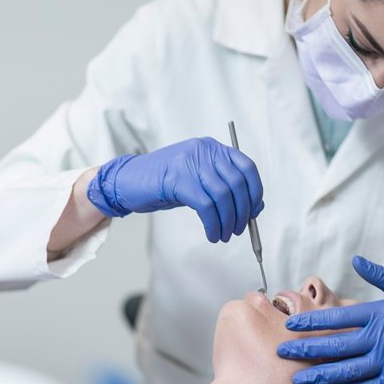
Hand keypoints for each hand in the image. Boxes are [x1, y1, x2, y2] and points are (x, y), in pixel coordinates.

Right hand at [86, 137, 263, 242]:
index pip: (246, 167)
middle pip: (237, 183)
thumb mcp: (197, 180)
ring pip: (223, 196)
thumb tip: (254, 208)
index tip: (253, 212)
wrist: (128, 181)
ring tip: (223, 235)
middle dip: (243, 212)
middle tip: (239, 230)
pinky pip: (206, 206)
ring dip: (228, 221)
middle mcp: (204, 151)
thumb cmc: (164, 183)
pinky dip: (213, 224)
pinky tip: (211, 234)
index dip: (255, 192)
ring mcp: (190, 163)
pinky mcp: (177, 180)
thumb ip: (223, 188)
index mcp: (212, 148)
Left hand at [277, 256, 383, 383]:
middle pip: (336, 346)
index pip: (338, 318)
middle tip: (283, 352)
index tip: (291, 324)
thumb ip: (380, 275)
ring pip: (347, 370)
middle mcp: (380, 338)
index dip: (312, 321)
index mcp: (379, 314)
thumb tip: (357, 260)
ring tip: (299, 379)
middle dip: (306, 350)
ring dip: (321, 375)